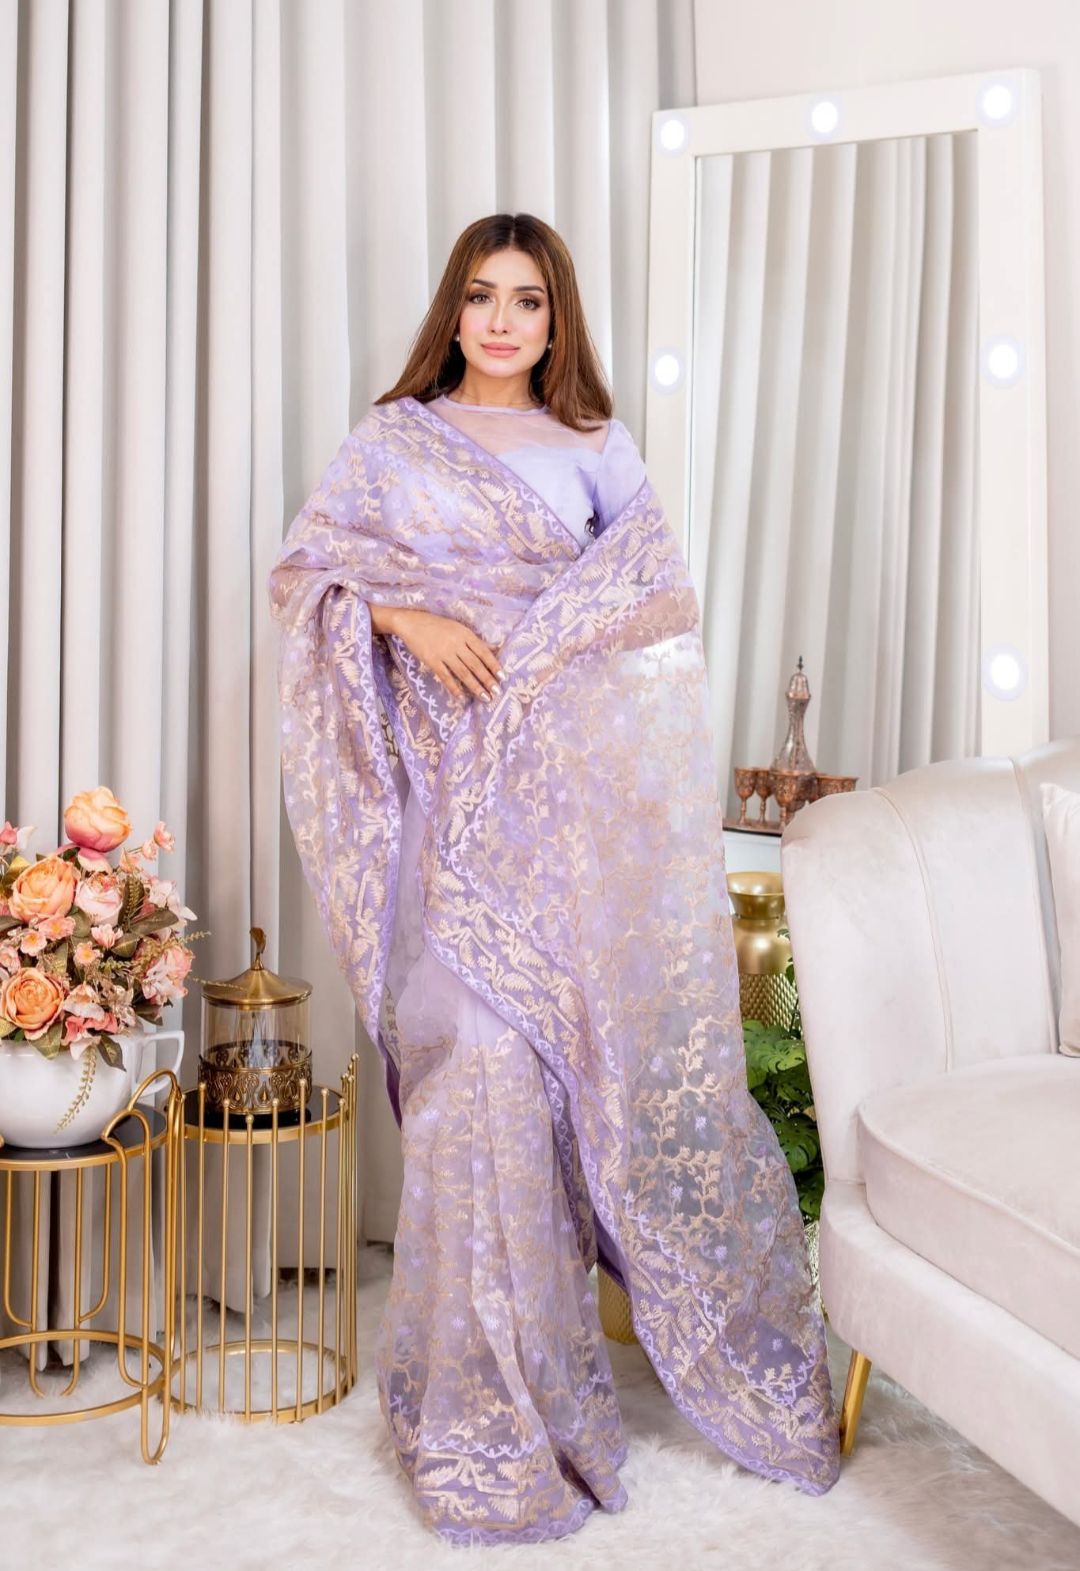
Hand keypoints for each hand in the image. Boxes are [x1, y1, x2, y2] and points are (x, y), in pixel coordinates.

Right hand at [383, 606, 503, 702]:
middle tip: (497, 692)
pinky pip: (445, 676)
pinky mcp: (432, 660)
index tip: (503, 677)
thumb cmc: (438, 626)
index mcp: (465, 634)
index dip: (494, 665)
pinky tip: (461, 697)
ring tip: (485, 697)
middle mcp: (457, 643)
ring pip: (463, 672)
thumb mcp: (460, 629)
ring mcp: (444, 652)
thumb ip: (477, 641)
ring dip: (475, 686)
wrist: (412, 622)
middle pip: (475, 664)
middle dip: (487, 679)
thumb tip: (496, 649)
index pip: (483, 652)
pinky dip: (454, 687)